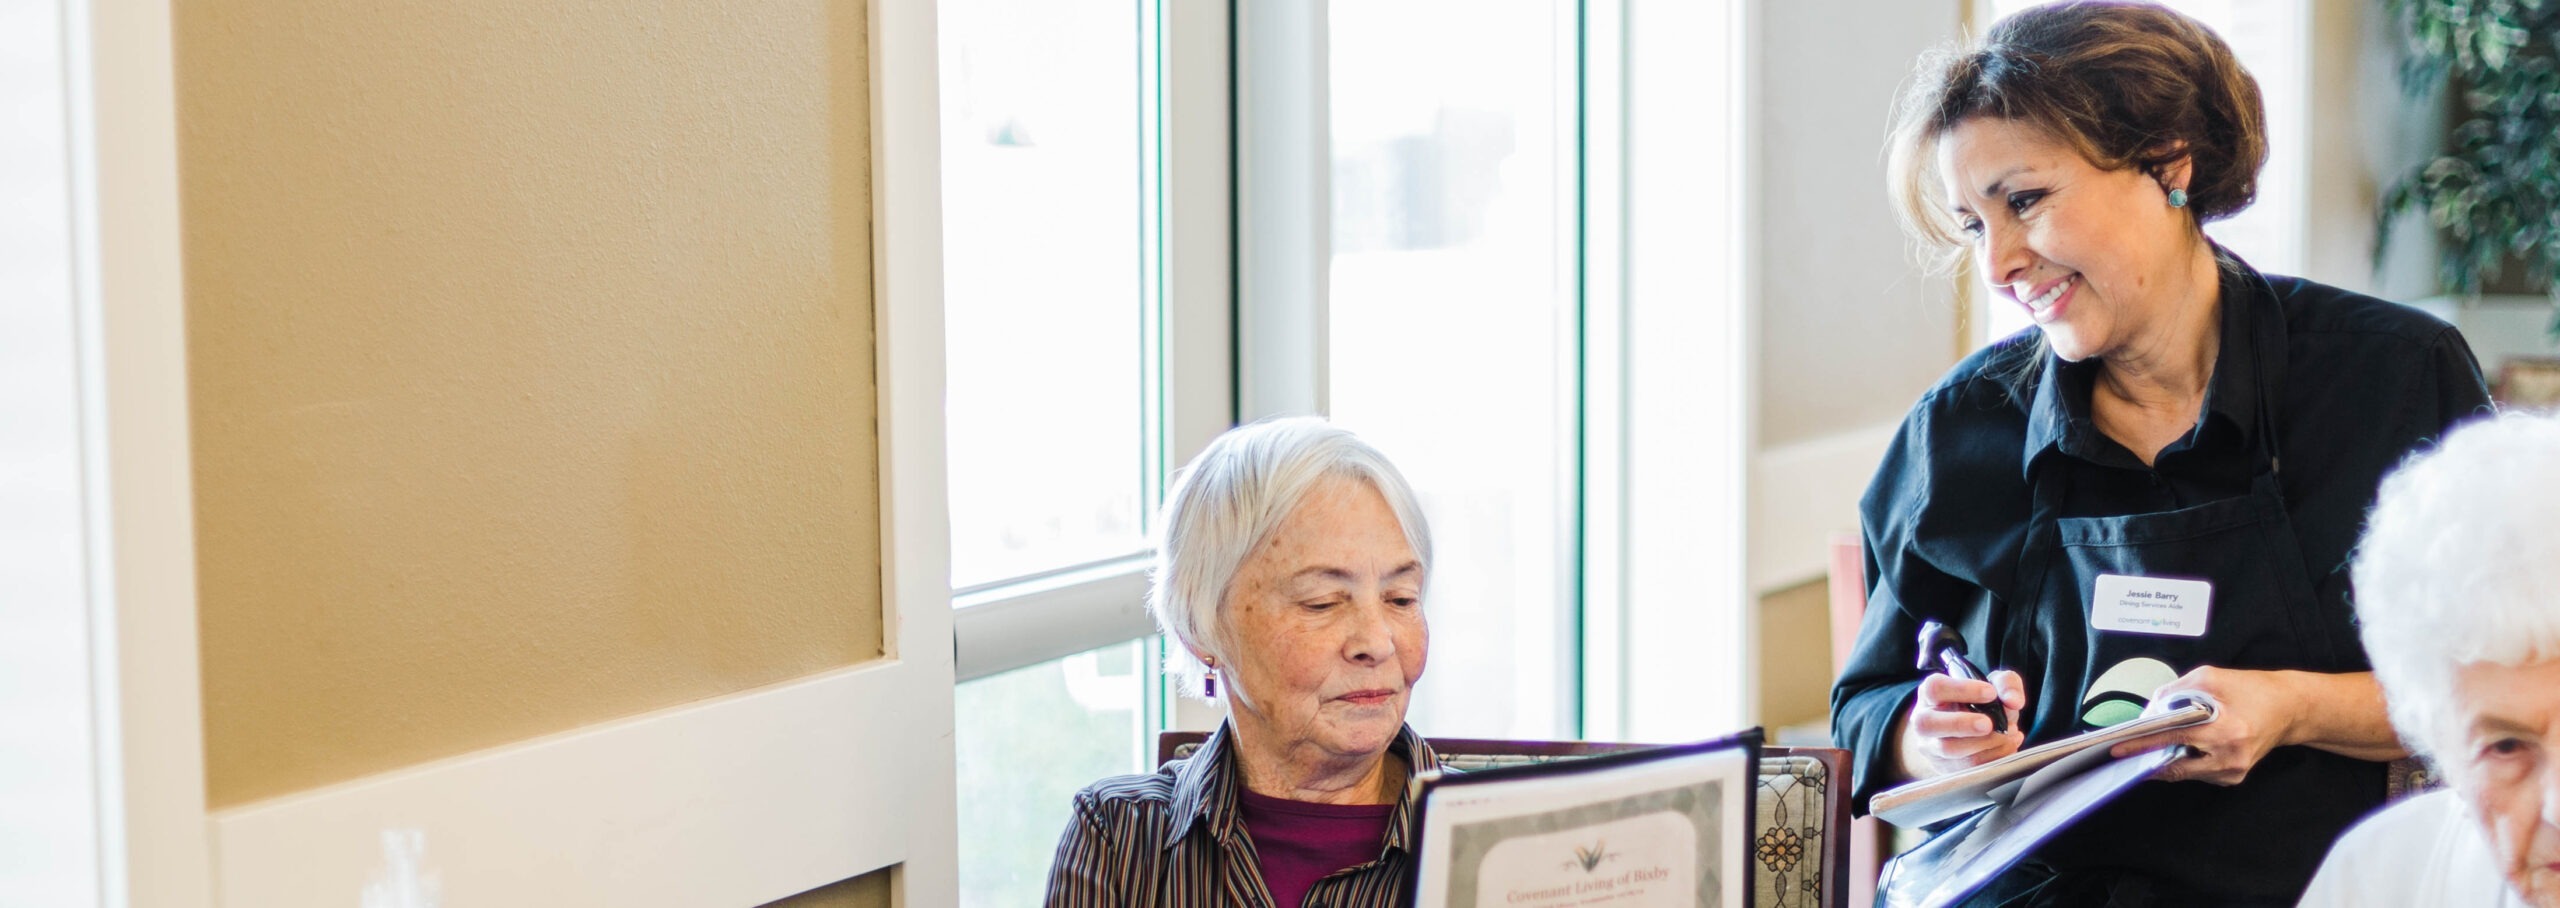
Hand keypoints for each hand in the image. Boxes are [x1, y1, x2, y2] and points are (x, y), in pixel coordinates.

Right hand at [1897, 669, 2027, 779]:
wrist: (1968, 731)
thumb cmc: (1977, 704)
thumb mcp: (1992, 685)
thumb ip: (2006, 684)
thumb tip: (2013, 702)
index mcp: (1930, 694)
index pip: (1936, 688)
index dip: (1962, 690)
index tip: (1991, 693)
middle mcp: (1924, 721)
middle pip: (1927, 723)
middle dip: (1962, 724)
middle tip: (1989, 724)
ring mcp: (1932, 748)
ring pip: (1948, 749)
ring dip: (1984, 742)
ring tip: (2009, 732)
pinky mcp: (1946, 768)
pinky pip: (1968, 767)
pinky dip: (1994, 756)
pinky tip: (2009, 744)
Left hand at [2107, 666, 2300, 785]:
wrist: (2290, 708)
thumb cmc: (2252, 690)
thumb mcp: (2209, 678)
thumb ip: (2173, 693)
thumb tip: (2147, 712)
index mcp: (2227, 732)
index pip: (2171, 740)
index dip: (2141, 744)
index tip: (2116, 749)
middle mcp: (2230, 758)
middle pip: (2174, 765)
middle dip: (2149, 755)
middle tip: (2124, 750)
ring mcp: (2233, 772)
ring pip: (2184, 771)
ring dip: (2166, 757)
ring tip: (2150, 744)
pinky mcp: (2233, 777)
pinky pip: (2197, 772)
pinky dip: (2184, 759)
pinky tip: (2178, 746)